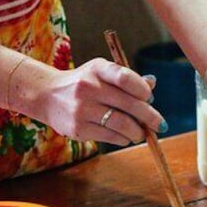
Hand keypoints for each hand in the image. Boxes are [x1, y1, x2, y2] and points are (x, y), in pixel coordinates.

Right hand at [22, 58, 163, 145]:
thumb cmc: (84, 83)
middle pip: (128, 104)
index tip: (150, 98)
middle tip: (160, 125)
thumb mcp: (101, 73)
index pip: (124, 77)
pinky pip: (109, 136)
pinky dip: (122, 138)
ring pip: (121, 123)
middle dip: (149, 117)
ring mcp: (81, 108)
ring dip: (137, 131)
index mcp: (97, 69)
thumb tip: (151, 84)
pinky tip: (125, 137)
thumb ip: (126, 78)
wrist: (47, 96)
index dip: (142, 89)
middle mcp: (88, 87)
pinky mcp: (78, 128)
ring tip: (141, 134)